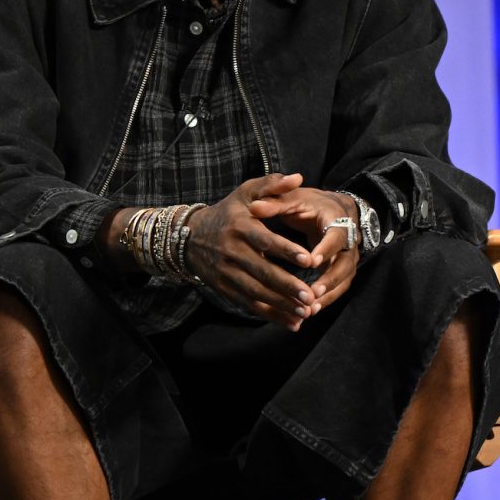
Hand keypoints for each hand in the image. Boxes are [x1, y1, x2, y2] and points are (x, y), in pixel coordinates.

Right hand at [184, 173, 322, 329]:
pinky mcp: (225, 289)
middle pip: (262, 272)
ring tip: (306, 311)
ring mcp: (226, 273)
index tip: (308, 259)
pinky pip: (250, 305)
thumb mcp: (245, 192)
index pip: (265, 240)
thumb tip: (298, 177)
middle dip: (286, 285)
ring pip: (256, 292)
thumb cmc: (228, 211)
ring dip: (281, 304)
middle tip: (310, 295)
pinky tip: (292, 323)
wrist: (189, 237)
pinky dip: (270, 315)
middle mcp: (232, 252)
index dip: (286, 250)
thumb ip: (272, 184)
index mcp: (241, 227)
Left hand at [246, 180, 360, 318]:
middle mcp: (348, 240)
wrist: (334, 208)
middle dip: (330, 279)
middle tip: (312, 293)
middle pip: (346, 263)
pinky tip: (310, 311)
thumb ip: (275, 203)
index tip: (310, 261)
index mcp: (338, 219)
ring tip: (310, 309)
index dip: (325, 249)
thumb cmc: (310, 204)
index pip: (336, 235)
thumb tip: (253, 207)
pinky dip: (327, 299)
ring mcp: (348, 256)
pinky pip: (339, 287)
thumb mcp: (294, 199)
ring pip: (344, 278)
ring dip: (329, 294)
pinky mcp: (343, 268)